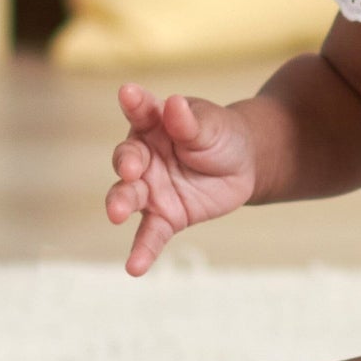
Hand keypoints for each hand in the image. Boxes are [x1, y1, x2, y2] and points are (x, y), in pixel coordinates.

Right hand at [105, 83, 256, 276]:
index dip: (134, 103)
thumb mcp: (212, 125)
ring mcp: (151, 188)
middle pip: (127, 159)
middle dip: (126, 164)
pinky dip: (142, 251)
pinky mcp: (165, 216)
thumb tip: (174, 105)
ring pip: (129, 197)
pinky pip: (150, 235)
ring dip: (120, 203)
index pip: (141, 111)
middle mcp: (144, 157)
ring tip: (116, 213)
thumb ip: (190, 121)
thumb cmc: (221, 135)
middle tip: (130, 169)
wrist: (244, 165)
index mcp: (154, 124)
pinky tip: (134, 267)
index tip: (129, 93)